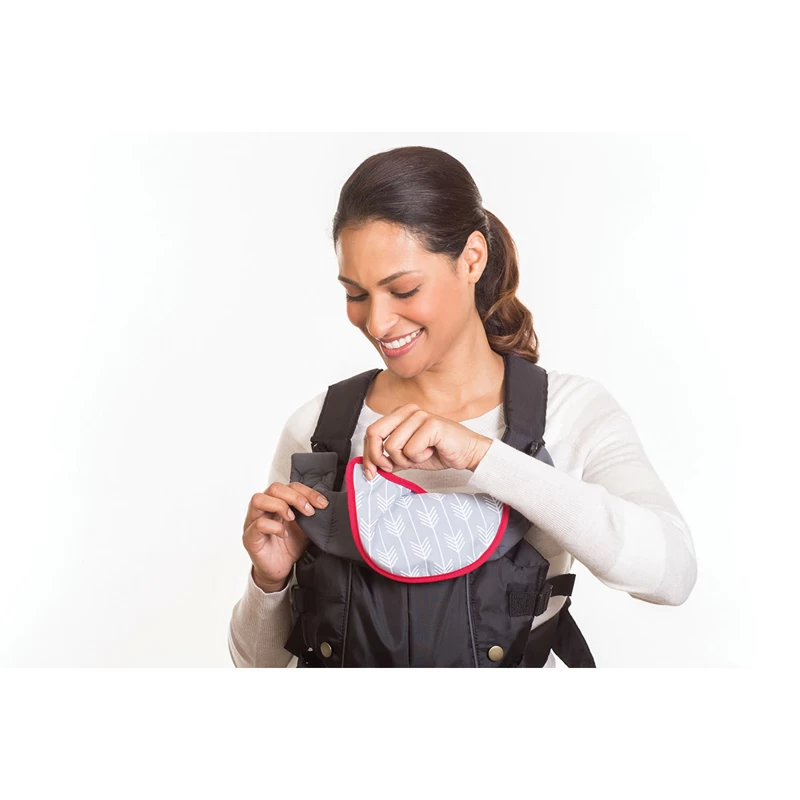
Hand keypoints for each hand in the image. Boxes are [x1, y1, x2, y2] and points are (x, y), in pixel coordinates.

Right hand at [242, 481, 328, 590]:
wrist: (280, 570)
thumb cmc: (289, 546)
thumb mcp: (305, 527)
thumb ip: (310, 514)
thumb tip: (324, 505)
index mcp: (278, 502)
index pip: (290, 486)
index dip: (307, 492)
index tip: (322, 503)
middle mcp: (264, 508)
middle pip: (274, 488)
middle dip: (295, 497)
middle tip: (309, 511)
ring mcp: (253, 521)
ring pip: (259, 499)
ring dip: (280, 506)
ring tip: (292, 518)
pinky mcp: (250, 537)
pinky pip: (258, 524)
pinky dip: (274, 526)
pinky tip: (283, 534)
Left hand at [361, 403, 492, 479]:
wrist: (467, 453)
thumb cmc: (440, 452)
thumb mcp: (408, 457)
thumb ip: (389, 459)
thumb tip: (370, 468)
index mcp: (400, 414)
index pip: (371, 432)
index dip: (367, 454)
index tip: (371, 472)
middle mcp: (408, 411)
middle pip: (374, 433)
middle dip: (377, 457)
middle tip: (389, 469)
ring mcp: (419, 415)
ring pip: (392, 445)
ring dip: (405, 460)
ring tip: (421, 456)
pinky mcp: (431, 424)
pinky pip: (410, 449)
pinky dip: (419, 458)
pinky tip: (431, 452)